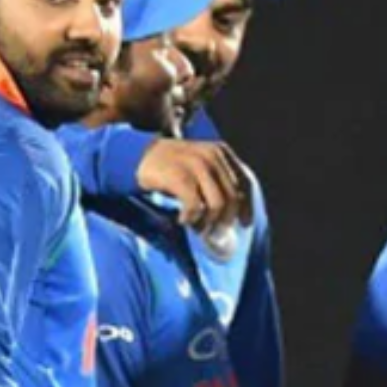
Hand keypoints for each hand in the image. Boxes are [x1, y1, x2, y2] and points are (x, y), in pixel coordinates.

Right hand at [136, 139, 254, 232]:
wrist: (139, 155)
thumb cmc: (172, 167)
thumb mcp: (199, 165)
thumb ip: (217, 181)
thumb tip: (232, 215)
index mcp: (221, 152)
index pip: (245, 182)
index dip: (247, 206)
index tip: (244, 224)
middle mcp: (212, 156)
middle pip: (232, 197)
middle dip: (225, 220)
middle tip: (214, 233)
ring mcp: (196, 165)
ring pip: (217, 204)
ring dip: (208, 222)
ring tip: (197, 228)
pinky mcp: (179, 176)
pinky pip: (195, 206)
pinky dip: (191, 218)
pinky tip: (183, 220)